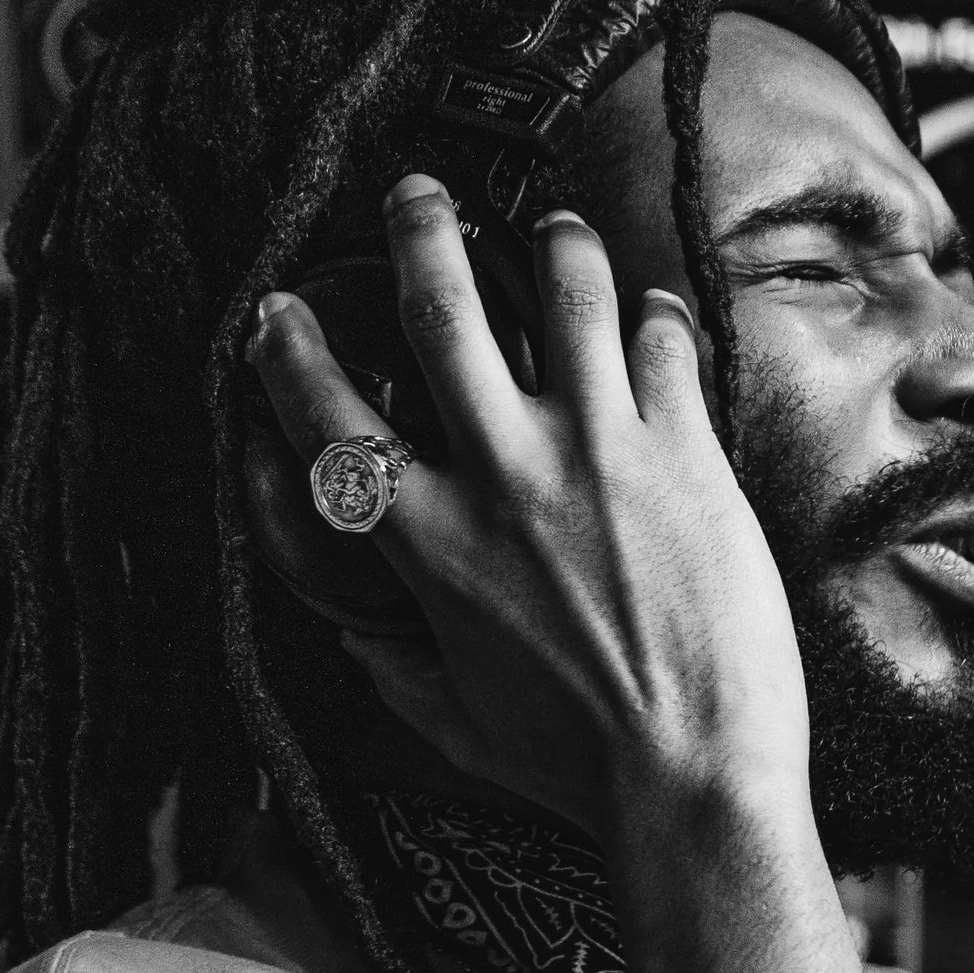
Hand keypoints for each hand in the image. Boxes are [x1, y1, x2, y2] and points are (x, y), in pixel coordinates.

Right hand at [250, 180, 811, 843]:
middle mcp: (502, 474)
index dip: (291, 349)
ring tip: (556, 232)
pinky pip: (666, 343)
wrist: (692, 778)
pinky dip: (659, 315)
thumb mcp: (454, 724)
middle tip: (419, 194)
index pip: (329, 416)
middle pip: (441, 305)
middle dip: (420, 228)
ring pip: (567, 292)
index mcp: (427, 541)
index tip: (281, 309)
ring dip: (557, 246)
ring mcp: (598, 451)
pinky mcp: (686, 452)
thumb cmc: (577, 768)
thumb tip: (354, 645)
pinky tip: (658, 311)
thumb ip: (395, 672)